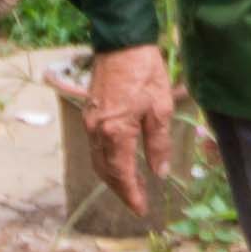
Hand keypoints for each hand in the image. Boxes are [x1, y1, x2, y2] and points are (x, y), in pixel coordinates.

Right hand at [83, 42, 177, 216]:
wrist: (122, 42)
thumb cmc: (145, 72)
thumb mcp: (161, 108)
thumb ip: (158, 143)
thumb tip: (159, 172)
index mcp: (115, 132)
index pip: (121, 174)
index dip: (131, 194)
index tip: (141, 209)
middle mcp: (97, 131)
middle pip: (106, 171)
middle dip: (121, 189)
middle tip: (137, 202)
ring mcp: (90, 122)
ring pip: (98, 160)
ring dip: (113, 177)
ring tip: (131, 186)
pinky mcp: (90, 113)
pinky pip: (96, 146)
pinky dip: (107, 160)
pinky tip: (120, 162)